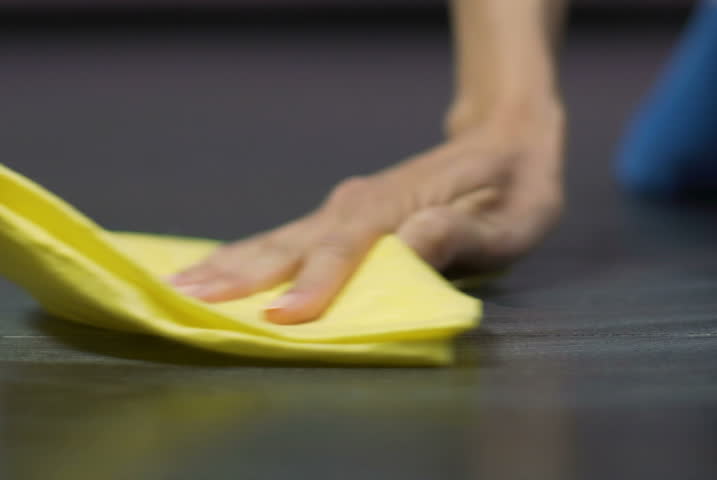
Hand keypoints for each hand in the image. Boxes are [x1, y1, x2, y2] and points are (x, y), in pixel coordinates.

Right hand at [168, 101, 565, 323]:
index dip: (315, 285)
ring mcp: (350, 206)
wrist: (506, 139)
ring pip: (283, 237)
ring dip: (234, 262)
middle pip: (295, 241)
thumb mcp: (510, 218)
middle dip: (243, 273)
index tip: (280, 318)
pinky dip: (253, 254)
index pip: (348, 249)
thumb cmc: (515, 187)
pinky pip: (293, 238)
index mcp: (399, 206)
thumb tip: (413, 243)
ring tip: (182, 282)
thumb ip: (461, 232)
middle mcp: (362, 203)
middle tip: (186, 295)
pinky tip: (223, 266)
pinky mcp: (348, 214)